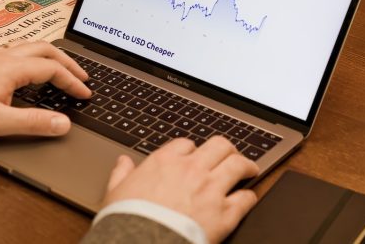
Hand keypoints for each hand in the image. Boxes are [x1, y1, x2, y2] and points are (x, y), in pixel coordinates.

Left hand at [0, 41, 90, 139]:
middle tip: (81, 75)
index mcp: (11, 68)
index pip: (53, 69)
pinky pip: (14, 50)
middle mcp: (3, 57)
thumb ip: (33, 123)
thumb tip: (63, 124)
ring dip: (50, 55)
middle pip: (45, 49)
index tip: (84, 93)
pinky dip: (31, 55)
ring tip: (60, 67)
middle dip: (67, 62)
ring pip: (29, 46)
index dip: (72, 81)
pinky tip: (26, 67)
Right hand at [104, 136, 259, 242]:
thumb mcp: (115, 193)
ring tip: (250, 169)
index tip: (194, 157)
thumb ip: (121, 174)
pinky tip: (248, 198)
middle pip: (219, 146)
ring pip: (238, 165)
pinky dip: (249, 197)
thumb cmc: (127, 221)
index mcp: (165, 162)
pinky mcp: (224, 214)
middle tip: (230, 155)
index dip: (192, 150)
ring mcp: (211, 190)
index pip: (186, 144)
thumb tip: (123, 163)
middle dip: (226, 149)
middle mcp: (192, 171)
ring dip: (246, 165)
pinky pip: (245, 198)